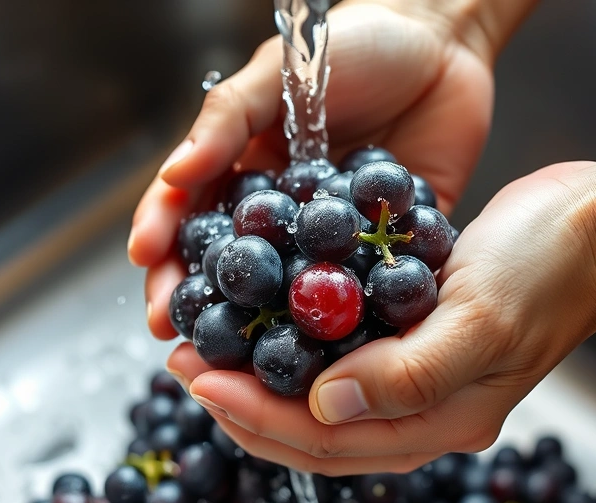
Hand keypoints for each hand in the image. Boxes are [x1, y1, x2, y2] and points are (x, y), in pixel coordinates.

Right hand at [128, 0, 494, 338]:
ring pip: (290, 293)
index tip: (152, 287)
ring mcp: (333, 237)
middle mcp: (283, 215)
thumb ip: (227, 121)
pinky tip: (333, 352)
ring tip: (247, 368)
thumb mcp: (279, 74)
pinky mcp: (387, 246)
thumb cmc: (353, 44)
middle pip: (232, 270)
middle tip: (183, 343)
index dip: (165, 253)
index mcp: (246, 173)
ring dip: (267, 331)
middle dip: (203, 307)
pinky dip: (347, 320)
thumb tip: (173, 175)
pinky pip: (364, 289)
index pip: (191, 219)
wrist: (443, 41)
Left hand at [169, 161, 595, 474]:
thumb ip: (407, 374)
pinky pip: (344, 356)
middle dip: (245, 404)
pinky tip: (268, 321)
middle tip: (185, 365)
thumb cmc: (550, 268)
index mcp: (442, 419)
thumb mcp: (480, 318)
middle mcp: (427, 409)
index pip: (328, 438)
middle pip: (316, 431)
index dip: (256, 414)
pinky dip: (299, 346)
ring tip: (209, 349)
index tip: (198, 378)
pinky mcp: (418, 335)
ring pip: (324, 399)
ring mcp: (423, 375)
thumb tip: (325, 407)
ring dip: (264, 378)